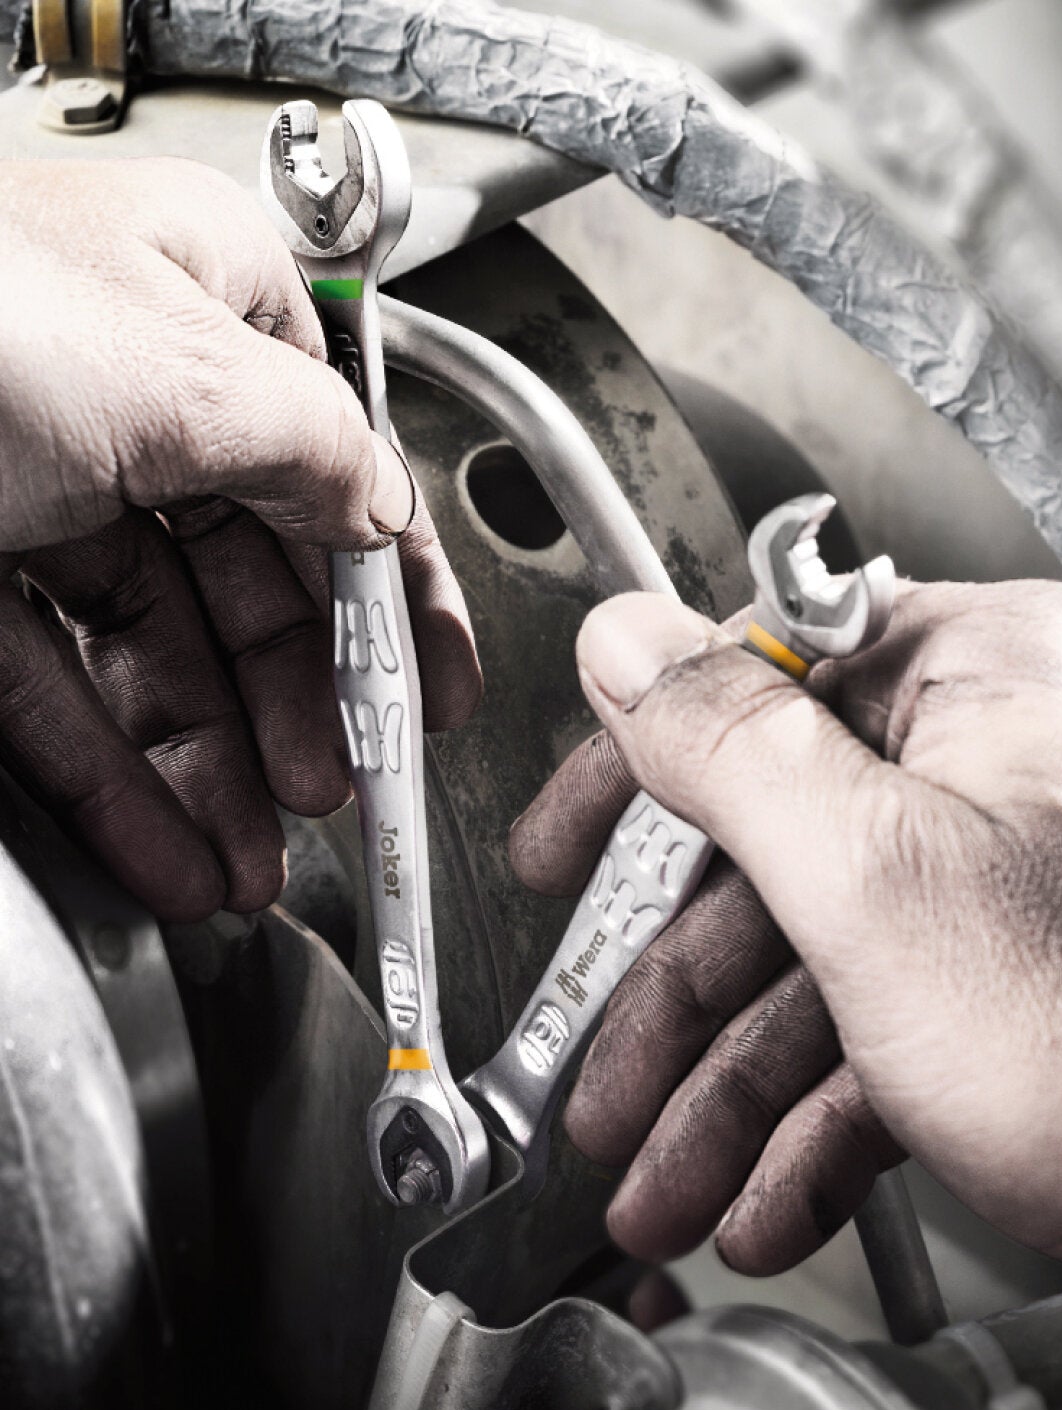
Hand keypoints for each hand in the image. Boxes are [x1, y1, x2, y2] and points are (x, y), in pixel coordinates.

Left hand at [0, 157, 479, 919]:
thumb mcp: (182, 369)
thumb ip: (321, 452)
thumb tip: (381, 510)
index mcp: (204, 305)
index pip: (340, 468)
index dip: (399, 591)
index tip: (429, 686)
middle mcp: (130, 394)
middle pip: (250, 582)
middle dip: (295, 710)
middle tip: (333, 795)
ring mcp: (41, 486)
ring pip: (156, 653)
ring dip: (209, 772)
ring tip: (246, 863)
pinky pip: (60, 689)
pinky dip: (114, 779)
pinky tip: (165, 851)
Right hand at [511, 580, 1061, 1321]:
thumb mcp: (867, 873)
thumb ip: (728, 740)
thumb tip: (629, 639)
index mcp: (995, 670)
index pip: (763, 680)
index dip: (637, 778)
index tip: (571, 851)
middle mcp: (1027, 746)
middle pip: (789, 848)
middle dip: (678, 999)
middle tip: (605, 1080)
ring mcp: (1045, 860)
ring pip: (837, 953)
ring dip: (738, 1082)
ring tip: (670, 1177)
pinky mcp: (1056, 961)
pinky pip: (908, 1009)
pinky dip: (832, 1102)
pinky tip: (773, 1191)